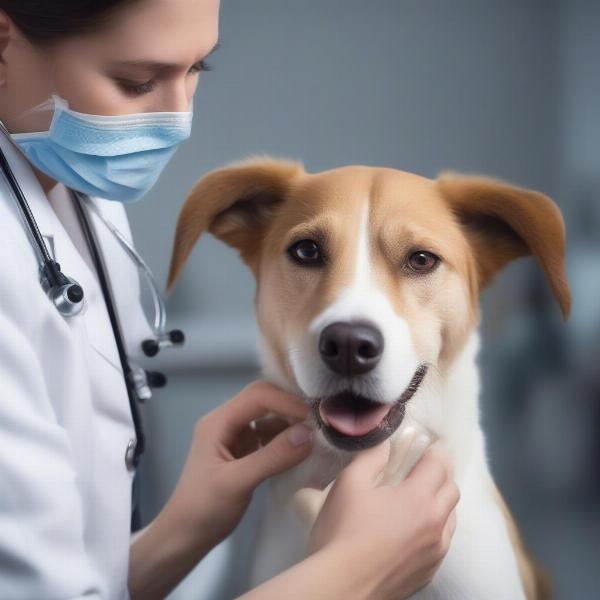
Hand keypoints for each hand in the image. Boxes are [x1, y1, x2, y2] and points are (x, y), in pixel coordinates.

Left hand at [161, 379, 313, 552]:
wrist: (185, 537)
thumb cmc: (204, 508)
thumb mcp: (238, 482)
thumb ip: (273, 457)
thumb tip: (309, 433)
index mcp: (219, 421)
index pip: (258, 396)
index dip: (287, 402)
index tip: (314, 418)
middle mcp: (227, 421)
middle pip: (263, 399)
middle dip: (290, 407)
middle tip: (318, 421)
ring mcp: (235, 436)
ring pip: (268, 416)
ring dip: (290, 422)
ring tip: (315, 435)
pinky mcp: (243, 451)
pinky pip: (269, 435)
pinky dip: (286, 438)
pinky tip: (301, 448)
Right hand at [308, 440, 459, 599]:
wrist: (340, 587)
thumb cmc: (342, 531)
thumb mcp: (350, 483)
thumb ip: (371, 457)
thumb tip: (385, 442)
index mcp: (419, 499)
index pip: (440, 465)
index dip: (435, 450)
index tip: (428, 445)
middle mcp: (436, 526)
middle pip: (452, 490)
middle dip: (441, 474)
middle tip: (421, 469)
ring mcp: (435, 554)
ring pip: (451, 519)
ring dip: (440, 503)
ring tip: (417, 501)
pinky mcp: (428, 574)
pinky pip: (442, 544)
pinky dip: (434, 530)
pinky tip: (412, 532)